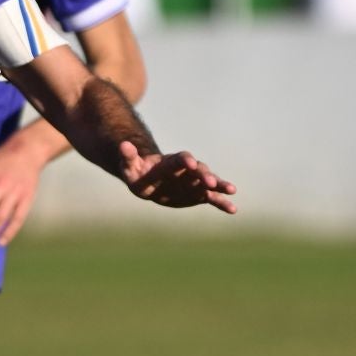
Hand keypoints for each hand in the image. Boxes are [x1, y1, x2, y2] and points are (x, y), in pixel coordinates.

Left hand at [118, 143, 238, 212]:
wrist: (149, 180)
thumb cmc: (138, 171)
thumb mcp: (130, 165)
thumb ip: (129, 156)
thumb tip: (122, 145)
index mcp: (172, 162)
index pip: (181, 159)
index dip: (186, 160)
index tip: (192, 163)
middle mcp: (187, 170)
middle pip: (199, 170)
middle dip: (205, 175)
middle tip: (212, 182)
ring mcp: (194, 182)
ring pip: (209, 183)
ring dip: (220, 186)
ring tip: (232, 190)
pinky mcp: (198, 194)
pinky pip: (212, 198)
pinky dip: (222, 203)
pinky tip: (233, 210)